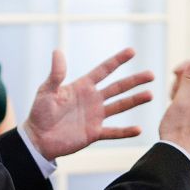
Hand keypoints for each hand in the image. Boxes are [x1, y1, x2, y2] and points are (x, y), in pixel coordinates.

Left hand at [22, 47, 153, 160]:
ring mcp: (95, 116)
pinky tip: (139, 130)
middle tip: (151, 74)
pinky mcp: (94, 133)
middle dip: (134, 80)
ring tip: (151, 95)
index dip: (117, 61)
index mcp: (83, 87)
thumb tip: (58, 51)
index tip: (132, 51)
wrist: (38, 138)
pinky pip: (113, 132)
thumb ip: (56, 73)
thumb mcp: (46, 90)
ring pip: (120, 106)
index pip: (104, 70)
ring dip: (135, 101)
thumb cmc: (40, 112)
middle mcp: (93, 99)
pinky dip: (125, 132)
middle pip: (118, 87)